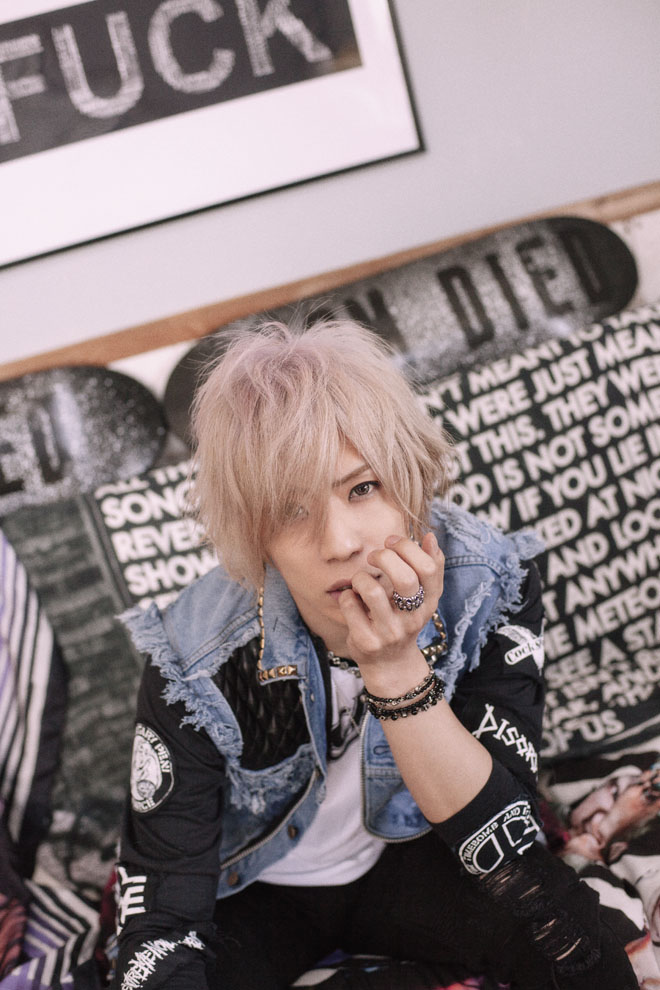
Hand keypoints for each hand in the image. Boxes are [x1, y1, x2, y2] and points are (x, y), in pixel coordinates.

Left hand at [338, 532, 443, 688]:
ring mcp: (390, 632)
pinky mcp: (367, 641)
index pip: (428, 568)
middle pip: (404, 578)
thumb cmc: (403, 619)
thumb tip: (430, 537)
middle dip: (384, 557)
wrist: (390, 663)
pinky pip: (351, 605)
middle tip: (374, 556)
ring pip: (373, 591)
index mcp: (429, 602)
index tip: (391, 542)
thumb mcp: (421, 597)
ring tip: (360, 580)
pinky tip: (352, 599)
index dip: (407, 548)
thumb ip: (429, 567)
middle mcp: (413, 618)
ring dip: (361, 577)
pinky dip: (347, 595)